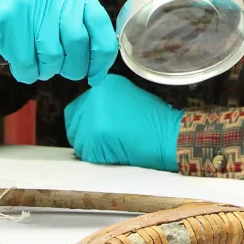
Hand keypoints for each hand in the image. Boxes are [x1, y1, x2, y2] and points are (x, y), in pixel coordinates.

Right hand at [0, 0, 117, 85]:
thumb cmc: (23, 24)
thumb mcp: (55, 15)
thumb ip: (80, 30)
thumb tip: (101, 67)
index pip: (100, 24)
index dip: (102, 57)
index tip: (96, 76)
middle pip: (78, 43)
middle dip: (72, 67)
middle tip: (60, 70)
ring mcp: (27, 0)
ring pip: (52, 55)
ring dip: (45, 70)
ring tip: (35, 62)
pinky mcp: (6, 18)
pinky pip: (27, 63)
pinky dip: (25, 72)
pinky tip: (18, 63)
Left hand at [65, 74, 182, 170]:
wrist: (170, 135)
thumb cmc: (155, 121)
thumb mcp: (127, 97)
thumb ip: (105, 103)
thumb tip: (87, 118)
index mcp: (103, 85)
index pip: (76, 109)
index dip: (85, 124)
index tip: (97, 131)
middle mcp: (94, 97)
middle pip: (73, 124)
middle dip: (86, 136)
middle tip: (107, 142)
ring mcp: (92, 117)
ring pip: (78, 141)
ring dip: (92, 148)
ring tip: (115, 145)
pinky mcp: (94, 138)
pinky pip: (87, 154)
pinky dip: (99, 158)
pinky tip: (117, 152)